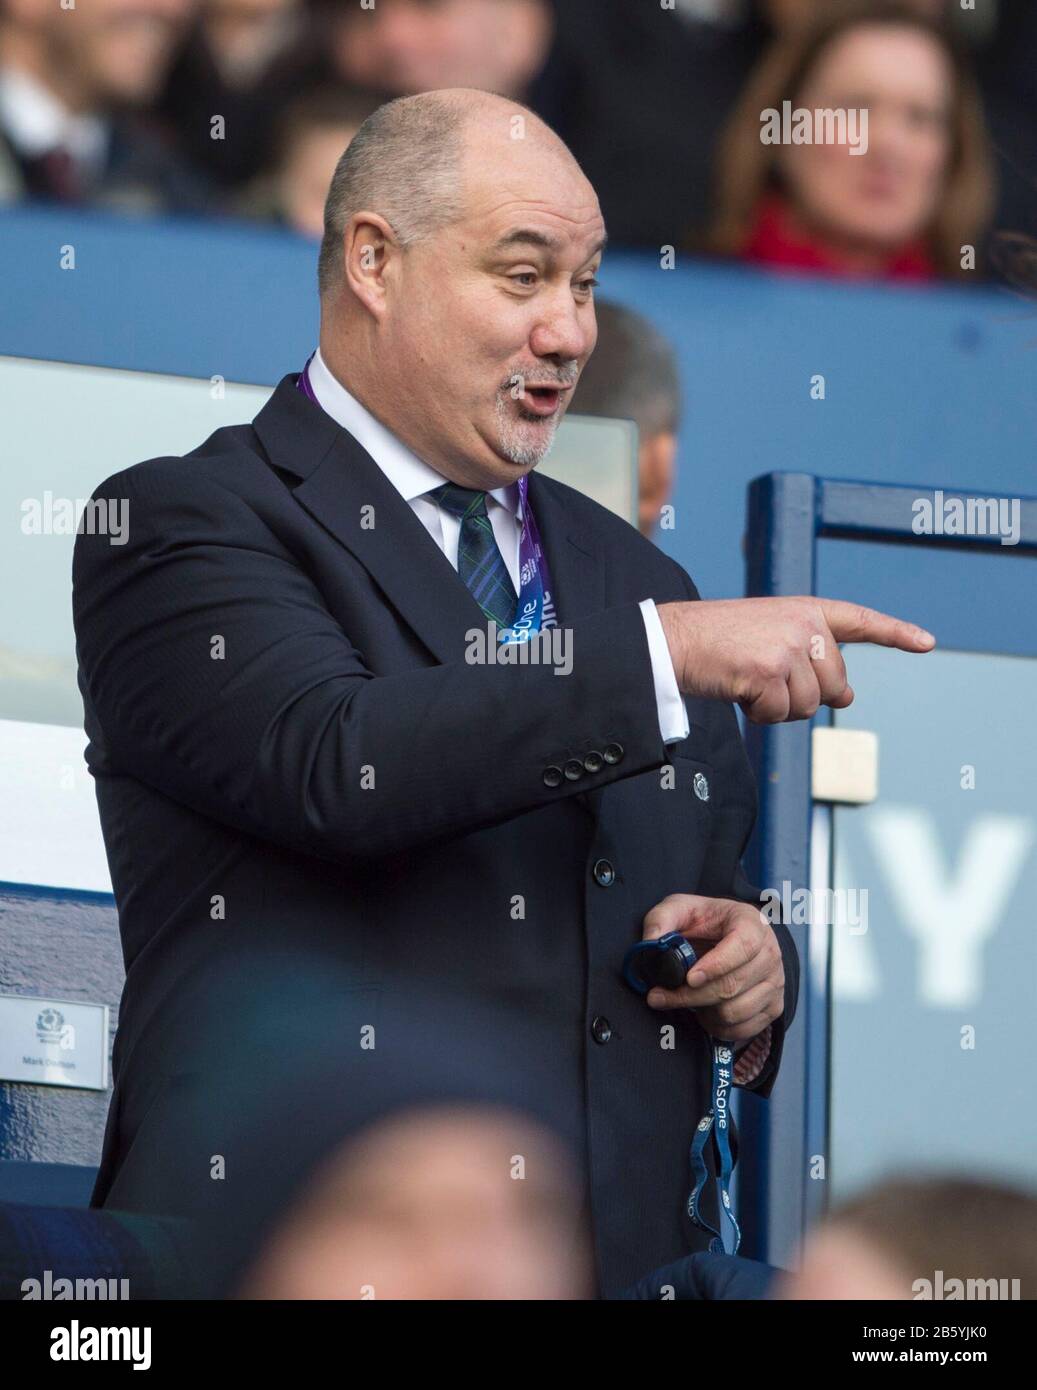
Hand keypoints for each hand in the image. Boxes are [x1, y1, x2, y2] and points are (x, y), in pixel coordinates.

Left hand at [641, 894, 783, 1043]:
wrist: (732, 934)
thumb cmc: (707, 922)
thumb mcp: (680, 908)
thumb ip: (661, 919)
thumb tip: (651, 942)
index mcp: (752, 924)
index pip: (743, 947)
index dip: (716, 965)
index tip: (689, 978)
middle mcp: (771, 954)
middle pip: (732, 986)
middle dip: (690, 996)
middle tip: (658, 997)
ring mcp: (775, 983)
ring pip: (735, 1012)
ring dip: (702, 1011)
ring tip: (687, 999)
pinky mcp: (774, 1007)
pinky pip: (743, 1030)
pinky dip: (716, 1026)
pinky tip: (704, 1011)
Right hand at [657, 596, 933, 723]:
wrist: (674, 640)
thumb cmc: (717, 644)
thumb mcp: (771, 643)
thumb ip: (812, 663)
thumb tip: (848, 699)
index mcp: (804, 610)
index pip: (859, 620)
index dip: (895, 633)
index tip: (927, 643)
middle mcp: (803, 624)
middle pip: (834, 685)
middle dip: (803, 695)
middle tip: (765, 680)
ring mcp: (788, 646)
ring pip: (809, 705)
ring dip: (778, 707)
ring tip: (747, 682)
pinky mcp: (770, 671)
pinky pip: (780, 714)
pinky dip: (759, 714)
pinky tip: (738, 691)